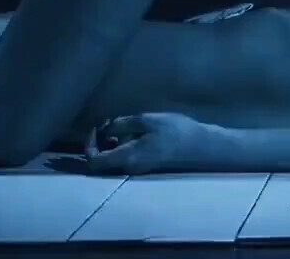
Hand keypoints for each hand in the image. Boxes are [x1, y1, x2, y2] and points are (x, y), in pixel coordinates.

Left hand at [83, 112, 215, 175]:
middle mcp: (128, 168)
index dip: (89, 145)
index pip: (93, 161)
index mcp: (127, 158)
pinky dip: (121, 145)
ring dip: (111, 142)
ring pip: (113, 159)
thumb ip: (122, 125)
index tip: (96, 128)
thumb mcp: (147, 120)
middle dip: (99, 141)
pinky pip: (124, 157)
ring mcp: (136, 169)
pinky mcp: (144, 165)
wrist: (201, 147)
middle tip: (108, 123)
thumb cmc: (175, 131)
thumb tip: (106, 130)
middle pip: (101, 161)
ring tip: (121, 123)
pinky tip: (133, 131)